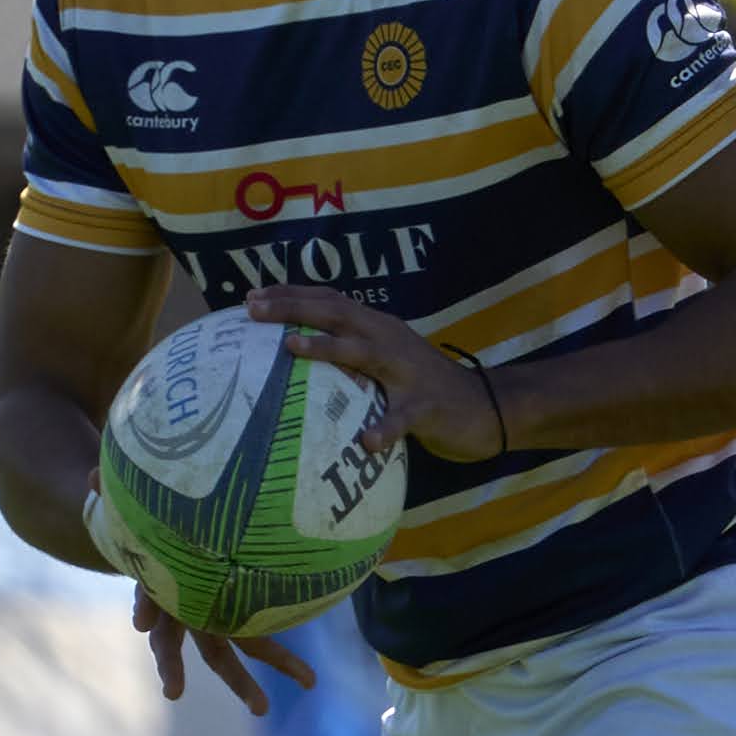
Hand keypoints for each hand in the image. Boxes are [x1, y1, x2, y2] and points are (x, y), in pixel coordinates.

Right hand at [84, 472, 321, 716]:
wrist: (184, 548)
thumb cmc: (164, 529)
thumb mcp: (143, 515)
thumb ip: (119, 497)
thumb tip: (96, 477)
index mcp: (162, 589)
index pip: (148, 599)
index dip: (145, 607)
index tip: (143, 624)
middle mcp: (185, 614)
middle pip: (175, 644)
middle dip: (175, 667)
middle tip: (173, 693)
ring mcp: (212, 620)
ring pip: (225, 655)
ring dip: (242, 682)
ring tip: (263, 709)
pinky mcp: (240, 618)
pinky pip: (263, 640)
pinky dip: (282, 658)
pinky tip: (308, 678)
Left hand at [247, 284, 501, 460]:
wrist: (483, 407)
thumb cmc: (424, 388)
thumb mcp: (386, 362)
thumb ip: (352, 353)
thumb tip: (298, 353)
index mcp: (378, 328)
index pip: (331, 300)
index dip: (292, 294)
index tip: (252, 296)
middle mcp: (390, 340)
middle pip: (339, 313)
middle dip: (294, 308)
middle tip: (253, 309)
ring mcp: (408, 372)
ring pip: (364, 352)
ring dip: (328, 348)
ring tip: (291, 347)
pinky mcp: (426, 407)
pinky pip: (402, 417)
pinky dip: (385, 428)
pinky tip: (367, 442)